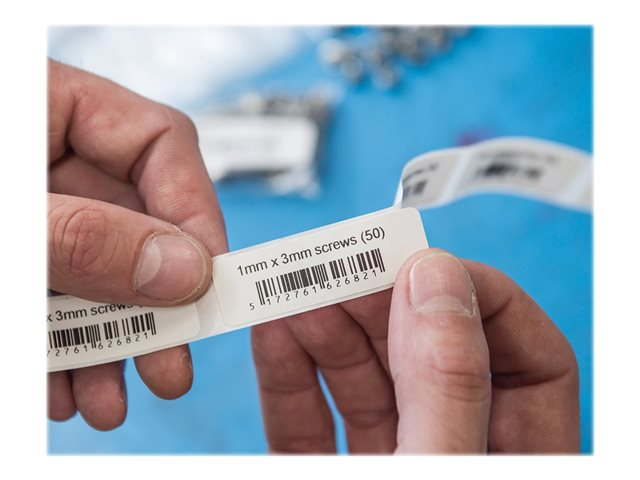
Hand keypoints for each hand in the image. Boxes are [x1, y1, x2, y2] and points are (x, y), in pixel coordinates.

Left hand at [48, 60, 226, 429]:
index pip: (162, 141)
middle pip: (136, 225)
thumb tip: (185, 270)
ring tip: (112, 401)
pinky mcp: (19, 259)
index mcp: (45, 104)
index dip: (196, 212)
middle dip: (154, 305)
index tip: (206, 283)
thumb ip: (89, 237)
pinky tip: (67, 391)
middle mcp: (46, 157)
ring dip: (109, 344)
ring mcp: (32, 210)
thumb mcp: (8, 221)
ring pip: (99, 274)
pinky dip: (65, 351)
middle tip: (173, 366)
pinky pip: (57, 300)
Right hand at [251, 248, 578, 452]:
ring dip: (324, 327)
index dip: (477, 296)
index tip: (416, 261)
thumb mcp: (437, 471)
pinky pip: (312, 419)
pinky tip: (270, 334)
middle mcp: (457, 450)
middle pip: (431, 354)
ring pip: (368, 380)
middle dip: (378, 300)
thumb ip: (446, 385)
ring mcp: (394, 458)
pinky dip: (287, 376)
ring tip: (287, 288)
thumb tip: (433, 278)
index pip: (530, 359)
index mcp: (514, 456)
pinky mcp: (335, 472)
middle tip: (334, 261)